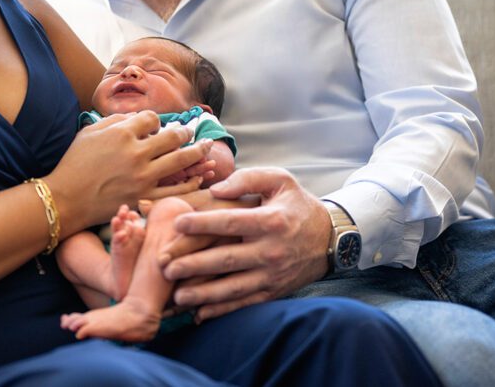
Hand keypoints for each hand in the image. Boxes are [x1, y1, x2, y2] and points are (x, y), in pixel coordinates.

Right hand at [46, 111, 211, 229]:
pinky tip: (199, 178)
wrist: (64, 198)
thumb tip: (137, 117)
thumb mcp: (89, 131)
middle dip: (185, 132)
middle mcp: (136, 152)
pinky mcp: (143, 197)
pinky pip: (174, 191)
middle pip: (173, 137)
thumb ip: (115, 120)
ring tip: (208, 147)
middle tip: (191, 132)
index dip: (157, 121)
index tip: (156, 126)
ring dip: (198, 152)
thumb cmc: (73, 163)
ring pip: (180, 161)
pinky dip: (189, 184)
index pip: (152, 119)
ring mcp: (142, 177)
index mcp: (122, 133)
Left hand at [158, 168, 330, 320]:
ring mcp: (272, 275)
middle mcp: (271, 251)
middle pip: (227, 259)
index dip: (203, 223)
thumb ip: (248, 179)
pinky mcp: (272, 291)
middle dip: (194, 264)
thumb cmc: (296, 205)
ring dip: (203, 293)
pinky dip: (221, 310)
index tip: (177, 222)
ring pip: (233, 287)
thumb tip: (215, 189)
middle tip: (165, 266)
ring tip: (176, 296)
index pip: (231, 222)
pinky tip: (199, 314)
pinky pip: (244, 303)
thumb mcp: (280, 180)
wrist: (329, 238)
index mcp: (271, 221)